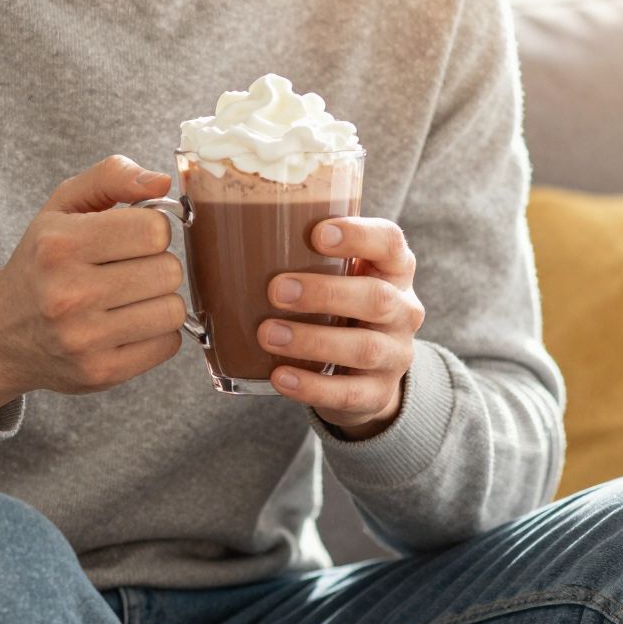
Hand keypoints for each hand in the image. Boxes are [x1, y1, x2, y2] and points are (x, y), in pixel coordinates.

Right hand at [0, 155, 186, 413]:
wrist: (1, 334)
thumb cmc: (42, 261)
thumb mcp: (63, 206)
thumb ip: (112, 177)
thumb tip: (162, 182)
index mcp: (60, 244)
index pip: (154, 229)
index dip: (151, 230)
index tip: (133, 237)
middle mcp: (68, 294)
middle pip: (168, 270)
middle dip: (156, 265)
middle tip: (129, 270)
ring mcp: (84, 339)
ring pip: (173, 309)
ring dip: (159, 300)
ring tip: (129, 298)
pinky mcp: (100, 371)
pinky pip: (168, 344)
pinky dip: (156, 333)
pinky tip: (128, 325)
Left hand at [261, 217, 425, 439]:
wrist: (364, 373)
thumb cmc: (339, 309)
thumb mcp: (337, 278)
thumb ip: (303, 256)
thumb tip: (219, 230)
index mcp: (393, 270)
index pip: (389, 243)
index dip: (359, 236)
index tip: (317, 233)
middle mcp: (403, 310)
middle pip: (377, 297)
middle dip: (325, 293)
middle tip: (276, 290)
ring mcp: (395, 354)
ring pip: (364, 347)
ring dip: (313, 340)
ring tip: (267, 334)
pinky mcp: (379, 393)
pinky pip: (349, 393)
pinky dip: (312, 386)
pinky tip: (280, 376)